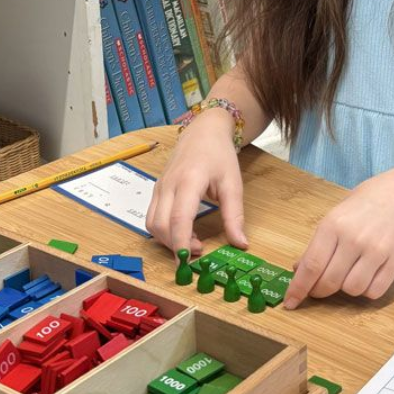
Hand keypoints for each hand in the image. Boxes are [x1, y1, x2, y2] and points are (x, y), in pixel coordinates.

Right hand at [146, 109, 247, 256]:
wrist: (203, 131)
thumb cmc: (219, 155)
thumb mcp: (233, 184)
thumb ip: (234, 216)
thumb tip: (240, 244)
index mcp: (189, 180)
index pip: (179, 218)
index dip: (181, 243)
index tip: (190, 262)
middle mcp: (168, 184)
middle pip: (161, 225)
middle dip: (175, 245)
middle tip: (199, 252)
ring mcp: (159, 187)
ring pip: (152, 224)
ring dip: (168, 240)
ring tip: (192, 243)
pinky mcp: (156, 190)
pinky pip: (152, 217)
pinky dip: (163, 231)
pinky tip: (182, 232)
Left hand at [284, 164, 393, 308]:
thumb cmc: (368, 203)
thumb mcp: (336, 215)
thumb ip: (318, 244)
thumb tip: (299, 270)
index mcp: (334, 224)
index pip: (311, 266)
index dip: (299, 288)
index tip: (291, 302)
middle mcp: (354, 238)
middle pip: (329, 282)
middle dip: (320, 291)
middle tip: (320, 287)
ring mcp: (377, 251)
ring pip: (352, 290)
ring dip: (346, 289)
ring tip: (349, 272)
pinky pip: (374, 291)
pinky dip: (367, 290)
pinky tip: (367, 275)